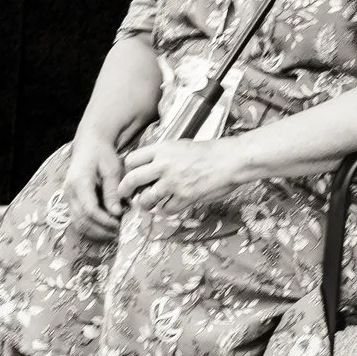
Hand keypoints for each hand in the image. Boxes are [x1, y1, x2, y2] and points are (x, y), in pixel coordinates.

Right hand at [64, 131, 126, 239]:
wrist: (89, 145)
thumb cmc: (102, 154)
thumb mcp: (112, 169)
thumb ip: (112, 191)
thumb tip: (116, 213)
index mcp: (79, 182)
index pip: (89, 209)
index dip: (104, 220)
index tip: (119, 223)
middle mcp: (69, 192)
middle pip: (81, 219)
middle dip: (100, 229)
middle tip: (118, 232)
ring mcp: (68, 197)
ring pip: (77, 222)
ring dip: (94, 232)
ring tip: (112, 233)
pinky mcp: (71, 200)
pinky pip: (77, 219)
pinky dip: (90, 228)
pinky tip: (104, 229)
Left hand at [122, 138, 245, 213]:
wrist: (231, 159)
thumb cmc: (210, 151)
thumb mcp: (182, 145)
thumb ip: (164, 155)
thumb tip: (151, 166)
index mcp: (163, 149)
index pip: (131, 159)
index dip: (126, 169)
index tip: (128, 175)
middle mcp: (164, 165)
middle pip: (132, 180)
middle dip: (125, 190)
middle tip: (125, 195)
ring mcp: (173, 182)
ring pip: (146, 199)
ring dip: (144, 204)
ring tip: (146, 205)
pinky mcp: (185, 197)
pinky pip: (166, 209)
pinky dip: (165, 210)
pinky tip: (168, 207)